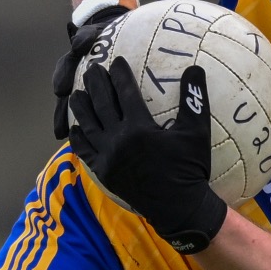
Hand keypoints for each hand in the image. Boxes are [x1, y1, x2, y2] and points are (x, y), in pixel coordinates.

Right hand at [51, 0, 195, 139]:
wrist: (114, 32)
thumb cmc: (136, 28)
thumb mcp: (151, 15)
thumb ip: (168, 3)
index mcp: (97, 36)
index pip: (86, 35)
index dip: (83, 38)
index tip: (82, 43)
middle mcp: (82, 57)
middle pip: (67, 65)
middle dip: (63, 76)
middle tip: (62, 90)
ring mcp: (76, 76)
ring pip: (65, 92)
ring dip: (61, 109)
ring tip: (60, 129)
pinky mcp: (79, 93)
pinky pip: (72, 110)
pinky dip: (67, 122)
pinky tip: (66, 138)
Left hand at [69, 57, 226, 253]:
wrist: (178, 208)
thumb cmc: (190, 168)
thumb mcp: (197, 133)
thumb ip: (194, 99)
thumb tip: (195, 67)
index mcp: (139, 128)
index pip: (124, 92)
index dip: (119, 74)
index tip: (116, 61)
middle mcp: (118, 140)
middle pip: (101, 104)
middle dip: (95, 84)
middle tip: (92, 69)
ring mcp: (108, 157)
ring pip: (87, 126)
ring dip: (80, 108)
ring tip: (75, 94)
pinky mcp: (104, 172)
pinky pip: (85, 152)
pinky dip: (77, 139)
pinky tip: (74, 129)